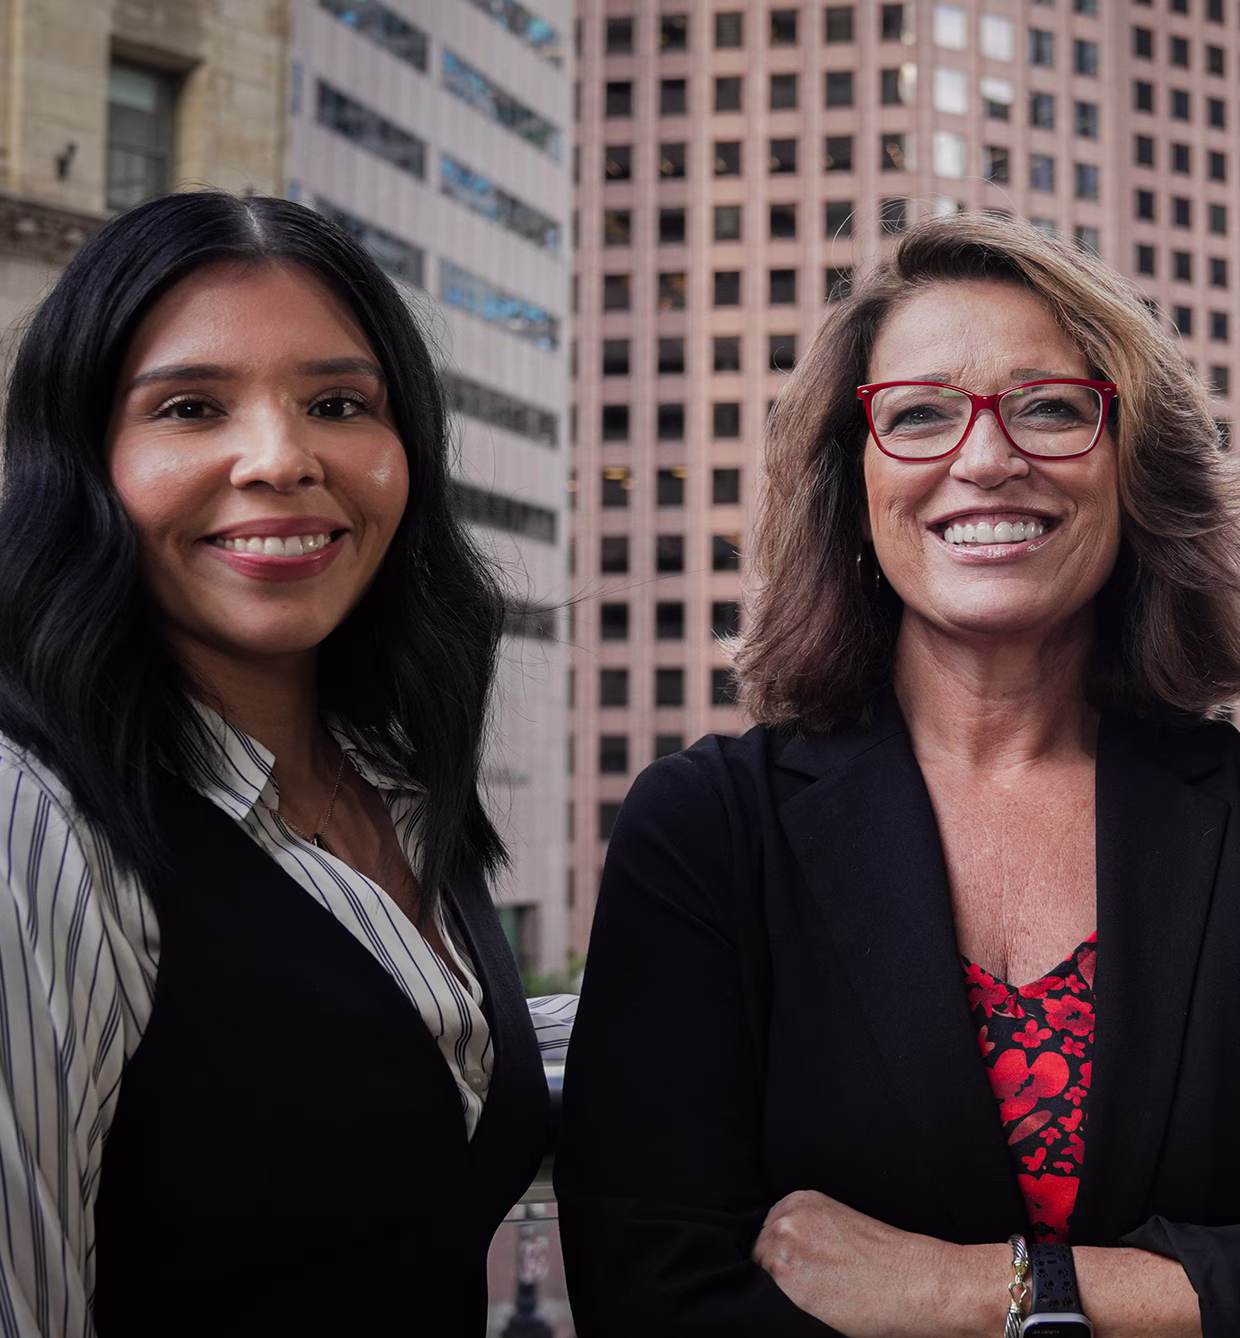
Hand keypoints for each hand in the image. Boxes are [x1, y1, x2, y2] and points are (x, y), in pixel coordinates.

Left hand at [753, 1190, 989, 1337]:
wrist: (915, 1281)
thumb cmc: (886, 1262)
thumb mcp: (840, 1229)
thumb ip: (807, 1234)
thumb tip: (784, 1259)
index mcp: (802, 1200)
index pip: (769, 1233)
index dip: (781, 1258)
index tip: (799, 1272)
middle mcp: (786, 1217)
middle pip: (761, 1253)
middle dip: (776, 1274)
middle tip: (809, 1290)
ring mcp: (783, 1245)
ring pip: (761, 1276)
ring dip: (779, 1291)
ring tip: (814, 1300)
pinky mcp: (785, 1277)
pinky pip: (767, 1299)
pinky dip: (783, 1307)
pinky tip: (811, 1309)